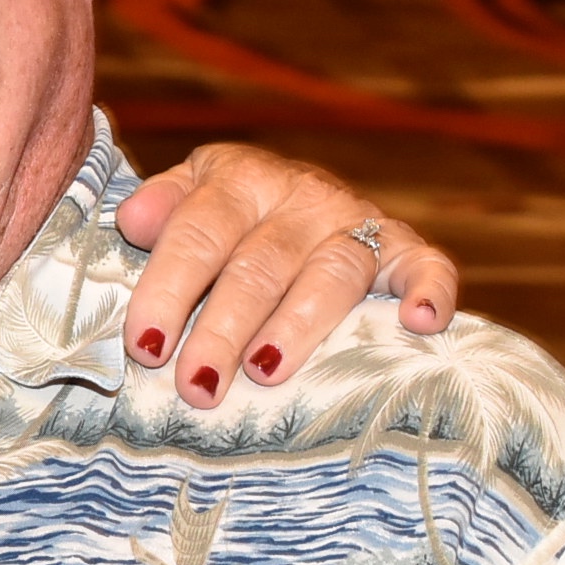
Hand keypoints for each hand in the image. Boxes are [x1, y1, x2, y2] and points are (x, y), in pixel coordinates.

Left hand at [114, 143, 456, 406]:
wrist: (301, 191)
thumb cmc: (230, 215)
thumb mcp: (190, 195)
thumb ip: (161, 206)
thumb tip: (134, 221)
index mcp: (239, 179)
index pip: (198, 233)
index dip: (169, 288)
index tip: (146, 344)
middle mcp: (301, 196)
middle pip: (259, 264)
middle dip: (224, 328)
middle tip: (199, 385)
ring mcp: (356, 221)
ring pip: (329, 275)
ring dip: (298, 326)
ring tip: (266, 371)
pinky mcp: (405, 247)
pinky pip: (426, 265)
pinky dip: (430, 290)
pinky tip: (420, 323)